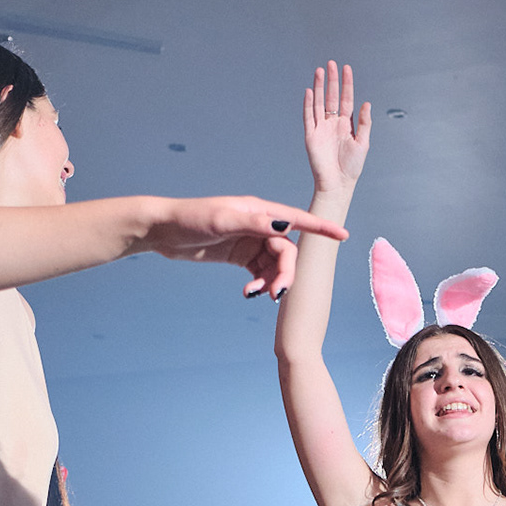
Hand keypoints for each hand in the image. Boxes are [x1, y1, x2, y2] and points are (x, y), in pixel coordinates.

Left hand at [138, 198, 346, 298]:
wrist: (164, 230)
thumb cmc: (191, 218)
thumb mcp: (223, 220)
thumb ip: (256, 223)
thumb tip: (287, 224)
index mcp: (259, 211)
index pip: (296, 219)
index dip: (320, 229)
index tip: (342, 237)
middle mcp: (259, 225)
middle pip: (287, 252)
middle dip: (285, 273)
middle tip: (275, 294)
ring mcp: (250, 241)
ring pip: (275, 265)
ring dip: (271, 282)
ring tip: (255, 294)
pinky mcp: (241, 256)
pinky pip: (261, 273)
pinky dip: (259, 284)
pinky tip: (248, 293)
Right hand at [303, 62, 370, 192]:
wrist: (337, 183)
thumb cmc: (352, 167)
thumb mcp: (363, 143)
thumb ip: (364, 123)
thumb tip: (367, 103)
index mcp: (346, 124)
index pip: (346, 99)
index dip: (347, 84)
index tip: (347, 69)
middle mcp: (333, 123)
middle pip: (331, 97)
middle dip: (332, 80)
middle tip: (331, 64)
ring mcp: (321, 128)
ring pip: (319, 102)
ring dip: (319, 87)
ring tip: (320, 71)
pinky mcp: (311, 135)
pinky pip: (309, 116)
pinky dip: (309, 104)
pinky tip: (311, 91)